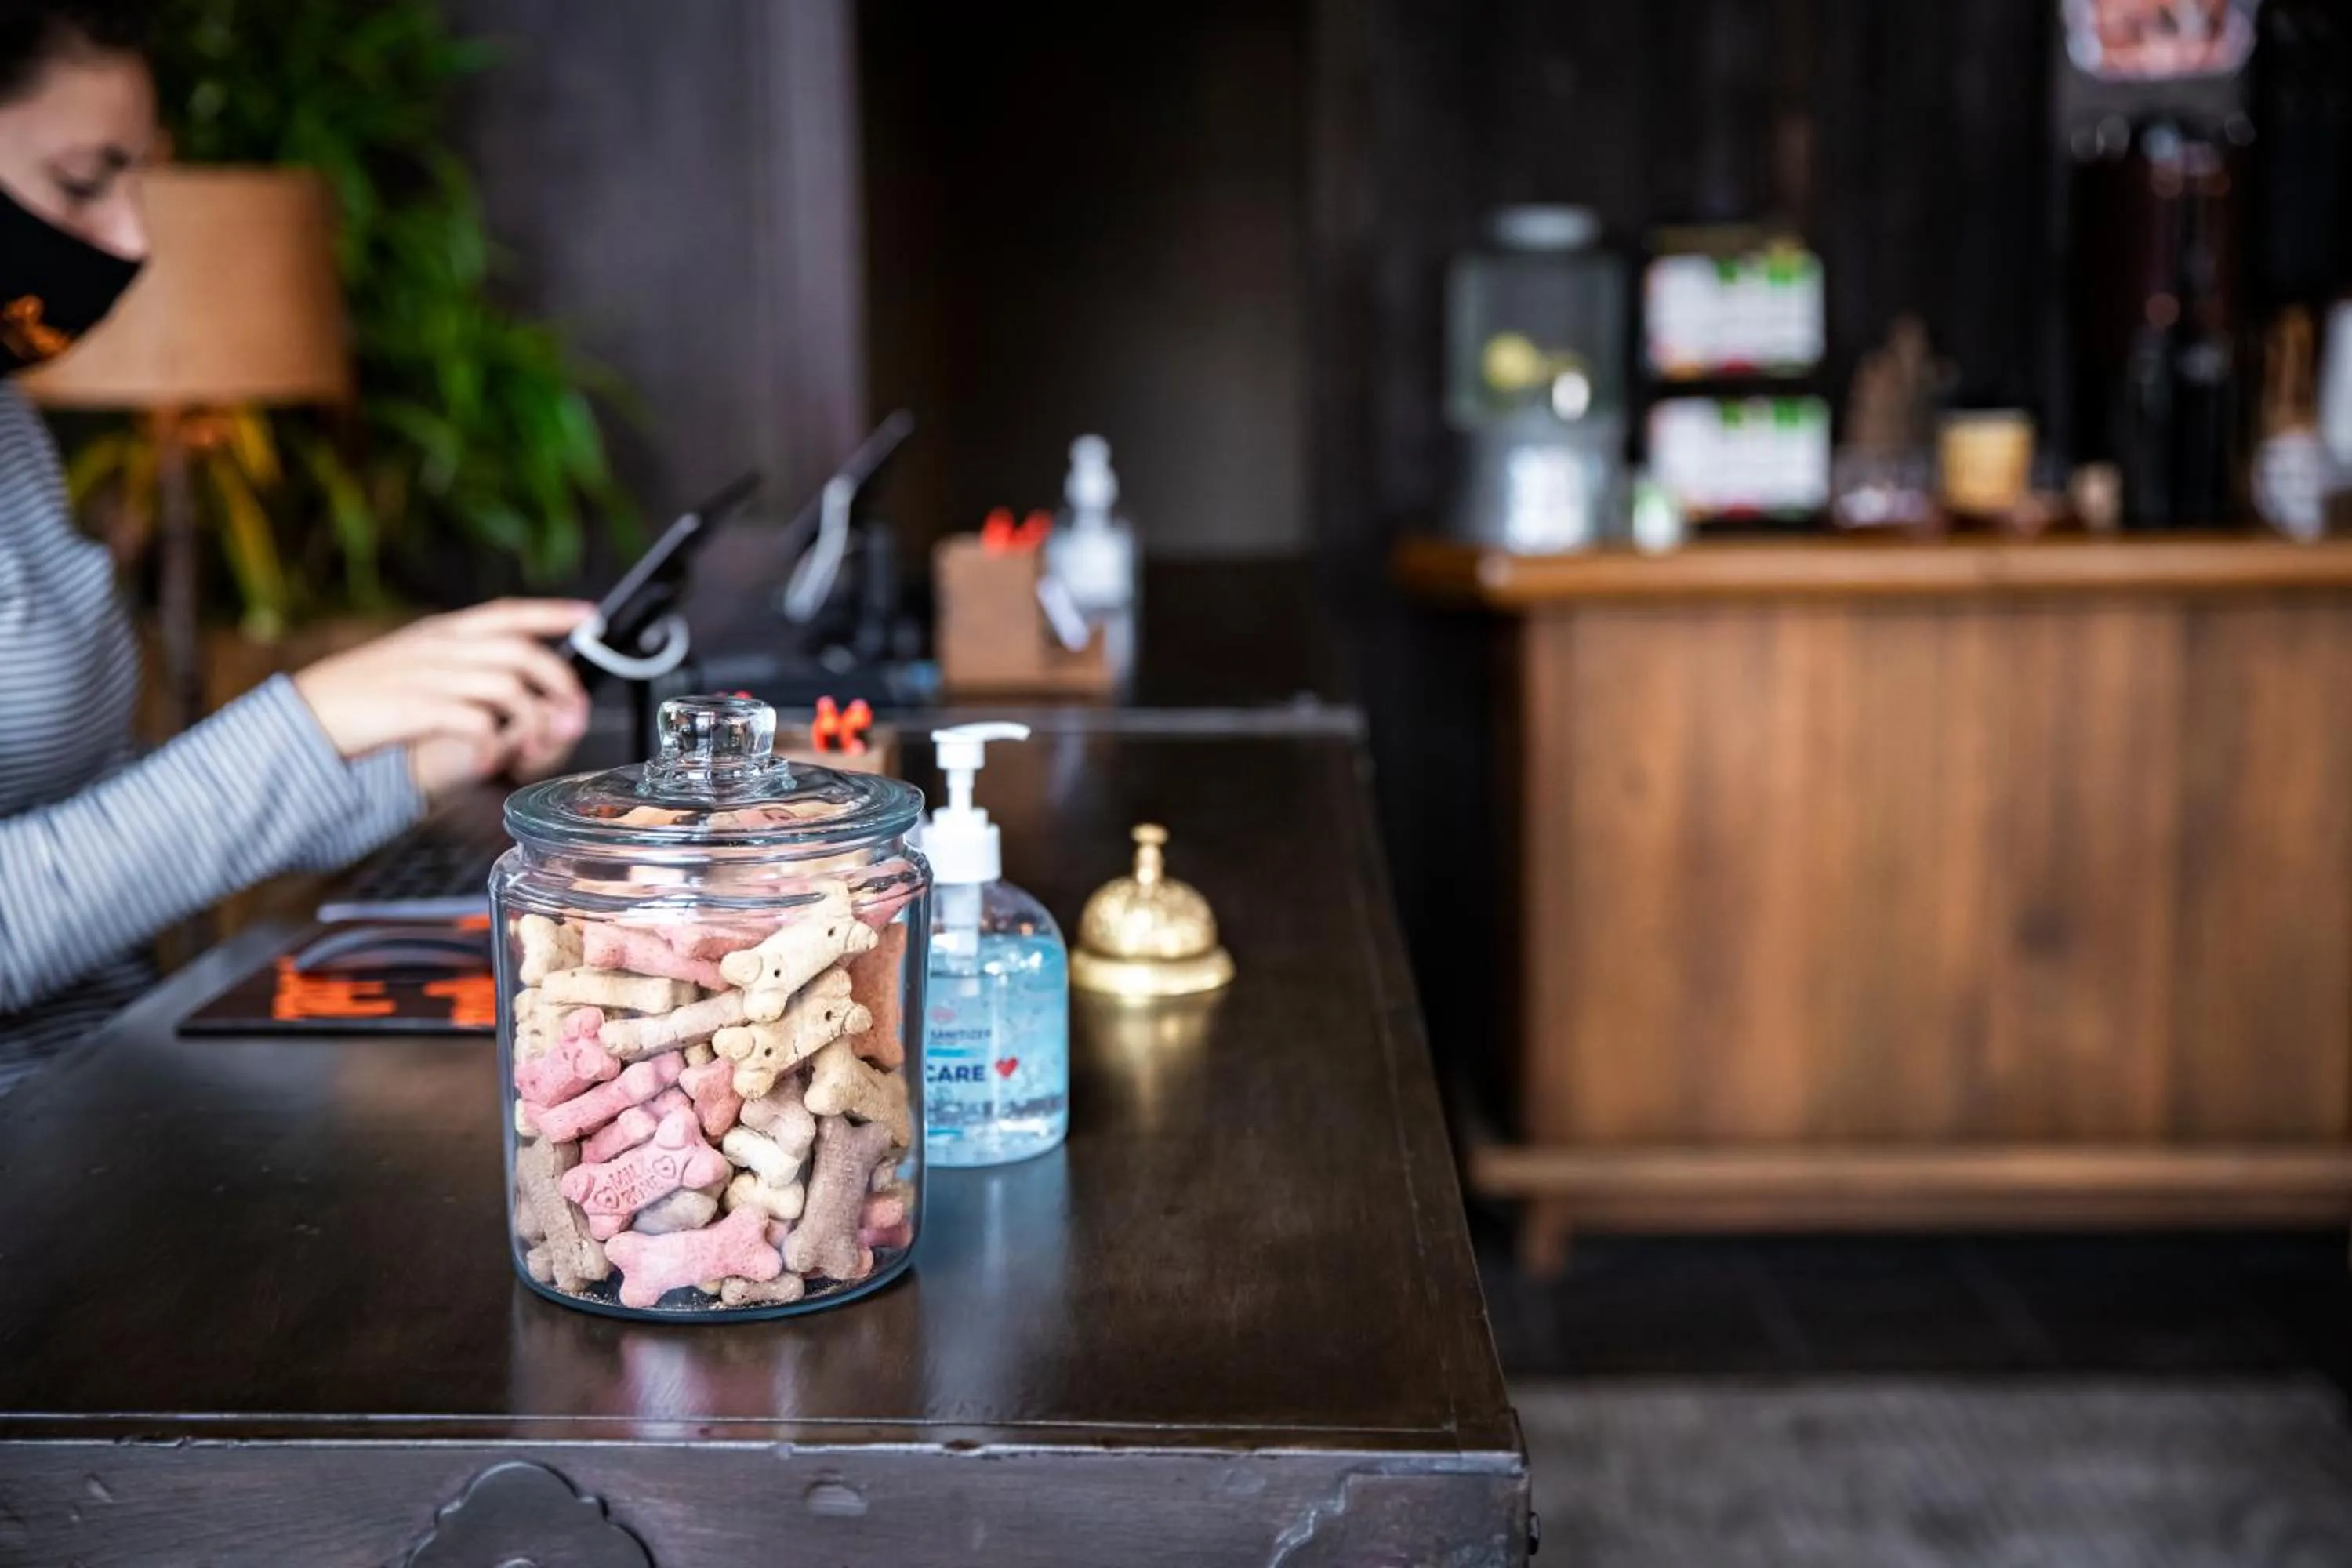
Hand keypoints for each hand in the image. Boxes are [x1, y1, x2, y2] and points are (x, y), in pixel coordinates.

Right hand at [293, 599, 593, 796]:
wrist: (303, 718)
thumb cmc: (360, 701)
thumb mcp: (415, 673)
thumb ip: (461, 679)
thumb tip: (514, 703)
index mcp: (441, 633)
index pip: (507, 612)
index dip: (553, 612)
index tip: (590, 615)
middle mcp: (440, 647)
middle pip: (522, 652)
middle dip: (560, 682)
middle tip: (575, 712)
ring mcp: (428, 675)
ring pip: (508, 685)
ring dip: (533, 720)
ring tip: (536, 747)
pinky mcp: (415, 708)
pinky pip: (476, 722)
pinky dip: (495, 743)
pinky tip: (494, 759)